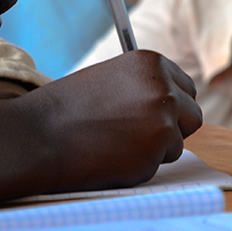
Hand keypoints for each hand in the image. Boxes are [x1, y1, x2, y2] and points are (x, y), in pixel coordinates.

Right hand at [39, 51, 201, 189]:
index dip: (173, 105)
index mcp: (152, 64)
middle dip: (175, 128)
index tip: (157, 115)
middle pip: (192, 115)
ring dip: (154, 149)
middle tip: (143, 135)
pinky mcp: (154, 153)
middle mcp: (163, 89)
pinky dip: (140, 166)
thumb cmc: (67, 109)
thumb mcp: (111, 79)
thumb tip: (171, 101)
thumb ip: (142, 86)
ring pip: (177, 143)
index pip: (186, 88)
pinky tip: (111, 156)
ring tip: (115, 143)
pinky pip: (158, 165)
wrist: (39, 135)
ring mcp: (162, 121)